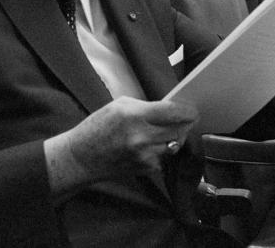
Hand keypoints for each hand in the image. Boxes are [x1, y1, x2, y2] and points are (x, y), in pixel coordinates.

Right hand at [44, 97, 197, 195]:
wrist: (81, 157)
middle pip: (179, 130)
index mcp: (134, 116)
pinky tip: (152, 145)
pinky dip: (163, 151)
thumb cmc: (98, 127)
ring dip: (175, 137)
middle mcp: (142, 137)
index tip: (193, 109)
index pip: (172, 112)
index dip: (187, 110)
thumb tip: (168, 108)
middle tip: (190, 118)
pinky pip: (164, 158)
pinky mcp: (145, 169)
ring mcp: (145, 156)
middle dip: (187, 123)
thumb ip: (144, 106)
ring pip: (174, 145)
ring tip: (170, 130)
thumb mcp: (118, 106)